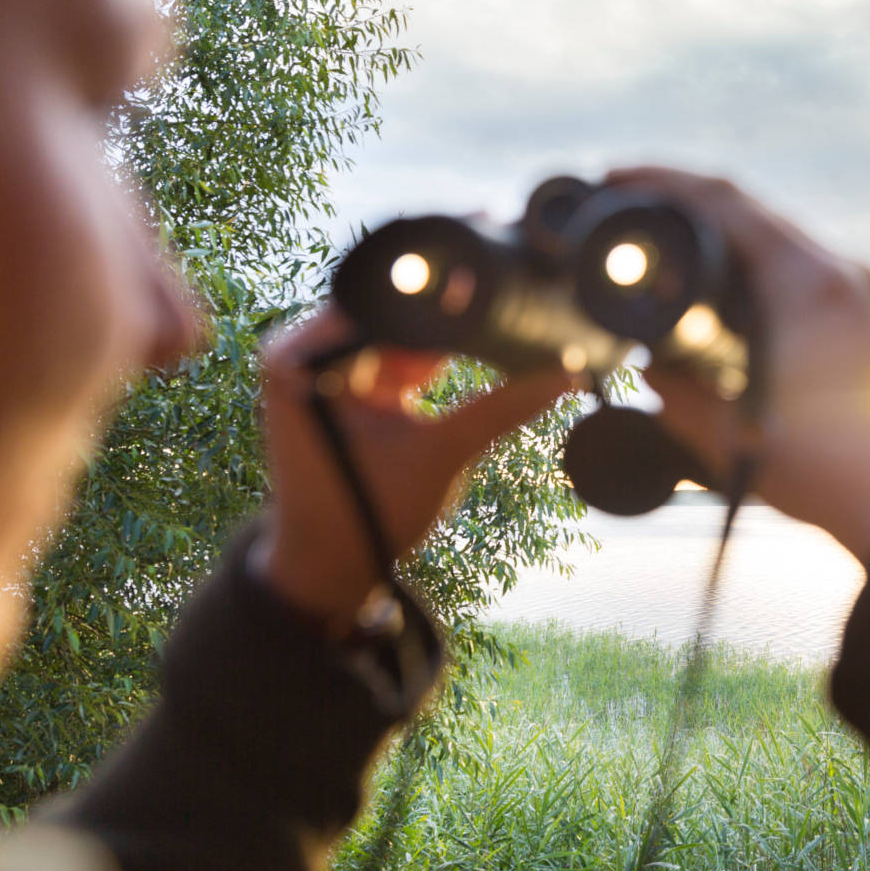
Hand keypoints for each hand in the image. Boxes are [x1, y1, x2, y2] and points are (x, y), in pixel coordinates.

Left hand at [253, 307, 572, 636]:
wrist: (326, 569)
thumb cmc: (363, 516)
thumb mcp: (441, 455)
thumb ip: (503, 409)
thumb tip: (566, 372)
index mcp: (307, 356)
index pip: (389, 301)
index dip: (447, 304)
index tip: (499, 302)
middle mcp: (303, 349)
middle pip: (393, 313)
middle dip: (446, 330)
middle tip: (502, 330)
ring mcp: (319, 367)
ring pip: (398, 334)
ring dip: (437, 351)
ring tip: (461, 365)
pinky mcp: (339, 385)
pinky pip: (390, 357)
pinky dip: (421, 370)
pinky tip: (445, 385)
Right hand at [604, 167, 869, 566]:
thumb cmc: (827, 470)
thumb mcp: (727, 432)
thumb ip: (676, 395)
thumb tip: (649, 371)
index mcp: (807, 279)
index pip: (723, 199)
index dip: (661, 180)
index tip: (615, 176)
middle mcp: (840, 272)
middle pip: (751, 210)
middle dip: (687, 201)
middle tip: (632, 203)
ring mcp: (860, 294)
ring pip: (778, 238)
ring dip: (722, 233)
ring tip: (669, 243)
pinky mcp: (867, 321)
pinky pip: (799, 269)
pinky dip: (754, 265)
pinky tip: (724, 292)